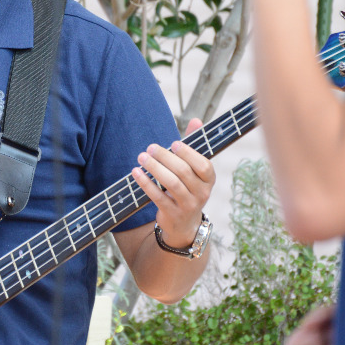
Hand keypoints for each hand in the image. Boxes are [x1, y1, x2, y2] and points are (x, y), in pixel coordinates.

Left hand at [132, 118, 216, 248]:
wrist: (185, 224)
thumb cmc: (188, 188)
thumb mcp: (194, 170)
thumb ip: (194, 146)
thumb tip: (196, 120)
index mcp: (209, 180)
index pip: (204, 165)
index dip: (189, 153)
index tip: (173, 143)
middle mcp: (202, 193)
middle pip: (184, 172)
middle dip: (165, 158)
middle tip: (150, 148)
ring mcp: (188, 205)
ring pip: (171, 184)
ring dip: (154, 168)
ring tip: (142, 157)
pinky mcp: (173, 214)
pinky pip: (158, 197)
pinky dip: (146, 184)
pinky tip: (135, 172)